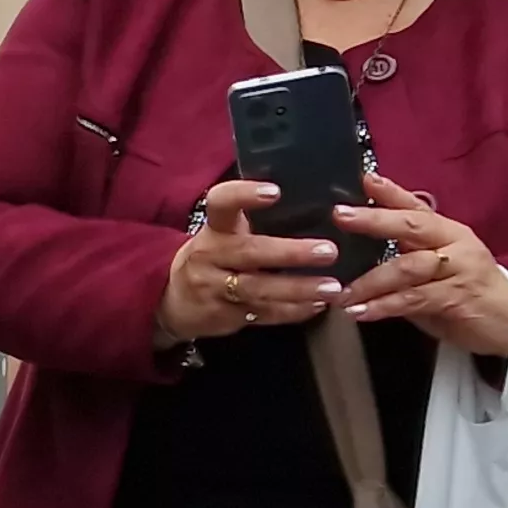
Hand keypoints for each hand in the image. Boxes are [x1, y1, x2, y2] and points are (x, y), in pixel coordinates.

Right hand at [158, 179, 344, 343]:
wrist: (175, 301)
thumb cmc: (213, 257)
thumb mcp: (222, 233)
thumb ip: (253, 221)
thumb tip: (312, 202)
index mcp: (214, 228)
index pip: (221, 203)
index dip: (244, 195)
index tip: (275, 192)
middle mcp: (210, 255)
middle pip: (250, 252)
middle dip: (291, 253)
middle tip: (328, 251)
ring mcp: (214, 288)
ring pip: (259, 289)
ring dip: (298, 289)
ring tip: (332, 288)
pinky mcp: (224, 315)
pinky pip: (264, 314)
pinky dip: (293, 311)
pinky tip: (317, 305)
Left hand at [334, 173, 507, 352]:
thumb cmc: (468, 289)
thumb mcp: (438, 265)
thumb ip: (409, 252)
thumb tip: (363, 246)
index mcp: (448, 231)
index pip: (416, 207)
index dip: (391, 192)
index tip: (366, 179)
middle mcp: (455, 244)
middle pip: (412, 226)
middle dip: (375, 220)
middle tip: (341, 216)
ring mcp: (458, 270)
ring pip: (408, 267)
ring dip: (371, 281)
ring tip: (343, 292)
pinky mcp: (457, 298)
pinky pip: (414, 299)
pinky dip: (385, 305)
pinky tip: (362, 311)